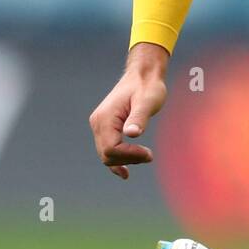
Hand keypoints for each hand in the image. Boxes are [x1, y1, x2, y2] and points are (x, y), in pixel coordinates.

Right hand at [89, 43, 169, 178]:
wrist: (142, 76)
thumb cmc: (147, 88)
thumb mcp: (147, 102)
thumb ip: (139, 118)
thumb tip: (132, 134)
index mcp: (105, 118)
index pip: (112, 149)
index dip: (130, 155)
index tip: (149, 154)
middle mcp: (98, 122)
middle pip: (107, 155)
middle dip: (129, 159)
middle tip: (150, 156)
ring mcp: (99, 125)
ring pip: (107, 155)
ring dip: (125, 160)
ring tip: (146, 156)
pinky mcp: (105, 128)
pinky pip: (107, 150)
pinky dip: (116, 161)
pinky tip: (125, 172)